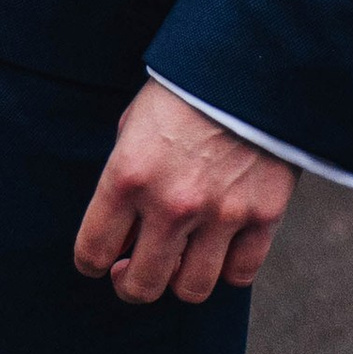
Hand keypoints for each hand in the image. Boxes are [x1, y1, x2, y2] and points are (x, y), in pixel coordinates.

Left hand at [73, 83, 295, 305]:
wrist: (247, 64)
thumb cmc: (181, 92)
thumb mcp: (133, 125)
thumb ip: (125, 178)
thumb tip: (121, 230)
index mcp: (128, 175)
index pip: (94, 248)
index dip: (90, 263)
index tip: (96, 263)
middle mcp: (171, 203)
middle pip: (142, 284)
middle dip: (130, 284)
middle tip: (131, 272)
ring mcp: (219, 214)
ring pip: (191, 289)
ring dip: (178, 281)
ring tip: (176, 262)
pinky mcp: (262, 217)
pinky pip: (239, 274)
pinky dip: (226, 270)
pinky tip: (218, 251)